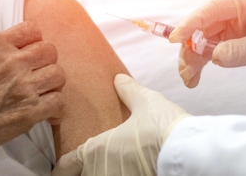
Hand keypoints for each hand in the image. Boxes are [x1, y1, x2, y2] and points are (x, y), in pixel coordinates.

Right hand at [0, 21, 65, 170]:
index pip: (31, 30)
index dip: (33, 41)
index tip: (30, 51)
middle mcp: (11, 62)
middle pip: (49, 50)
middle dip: (45, 61)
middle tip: (38, 73)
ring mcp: (23, 87)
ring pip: (58, 74)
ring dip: (52, 83)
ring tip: (44, 92)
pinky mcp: (29, 112)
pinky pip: (58, 102)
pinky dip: (55, 109)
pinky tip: (48, 113)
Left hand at [51, 74, 189, 175]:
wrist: (187, 152)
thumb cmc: (162, 126)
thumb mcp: (145, 101)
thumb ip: (128, 90)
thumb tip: (119, 79)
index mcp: (96, 150)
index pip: (67, 166)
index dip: (61, 169)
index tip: (58, 171)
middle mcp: (101, 172)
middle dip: (84, 172)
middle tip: (87, 167)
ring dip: (103, 173)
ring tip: (113, 168)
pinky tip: (131, 171)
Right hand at [169, 0, 245, 87]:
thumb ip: (241, 51)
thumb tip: (213, 57)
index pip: (211, 9)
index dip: (191, 23)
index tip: (176, 39)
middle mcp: (235, 13)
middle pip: (202, 27)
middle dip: (190, 48)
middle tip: (185, 69)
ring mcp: (233, 29)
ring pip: (202, 42)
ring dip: (192, 60)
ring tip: (189, 80)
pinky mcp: (233, 45)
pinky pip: (209, 53)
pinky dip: (200, 65)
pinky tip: (195, 78)